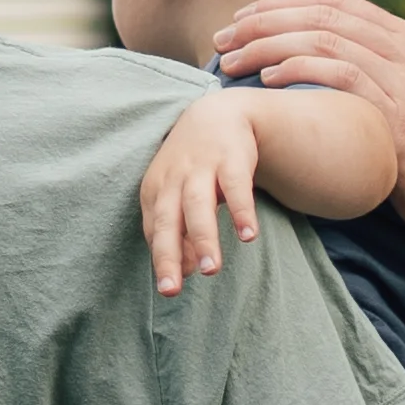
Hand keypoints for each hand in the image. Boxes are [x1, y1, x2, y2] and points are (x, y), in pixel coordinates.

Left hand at [138, 93, 268, 296]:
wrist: (217, 114)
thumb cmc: (193, 166)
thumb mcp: (179, 196)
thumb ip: (180, 233)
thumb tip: (186, 271)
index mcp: (156, 191)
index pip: (155, 230)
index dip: (162, 258)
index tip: (171, 287)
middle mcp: (173, 179)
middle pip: (168, 220)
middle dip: (168, 255)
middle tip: (171, 290)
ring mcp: (201, 166)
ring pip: (198, 205)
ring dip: (203, 238)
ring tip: (212, 270)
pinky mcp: (230, 158)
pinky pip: (235, 187)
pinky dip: (241, 211)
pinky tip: (248, 236)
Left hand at [209, 0, 404, 244]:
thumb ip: (379, 76)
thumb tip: (322, 71)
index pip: (335, 1)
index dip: (282, 4)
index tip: (243, 18)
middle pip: (322, 13)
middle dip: (264, 21)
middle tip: (223, 38)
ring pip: (325, 39)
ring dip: (268, 45)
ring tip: (231, 60)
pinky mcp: (401, 117)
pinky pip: (342, 77)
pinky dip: (298, 71)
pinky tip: (267, 81)